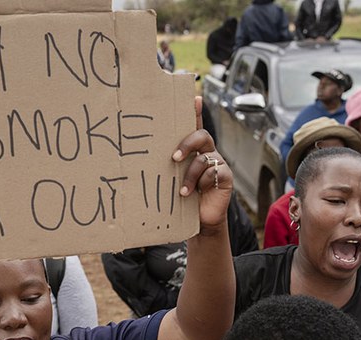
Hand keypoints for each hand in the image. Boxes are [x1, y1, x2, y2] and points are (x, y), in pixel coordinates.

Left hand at [172, 97, 232, 232]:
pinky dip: (201, 183)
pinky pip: (214, 172)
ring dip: (190, 175)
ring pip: (204, 158)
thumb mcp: (172, 179)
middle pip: (201, 136)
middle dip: (187, 143)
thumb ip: (164, 167)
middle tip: (174, 158)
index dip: (196, 111)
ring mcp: (218, 163)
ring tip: (181, 190)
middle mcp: (207, 152)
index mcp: (194, 150)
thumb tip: (136, 160)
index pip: (194, 126)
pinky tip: (192, 194)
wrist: (199, 220)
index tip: (194, 97)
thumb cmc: (183, 198)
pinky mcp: (225, 176)